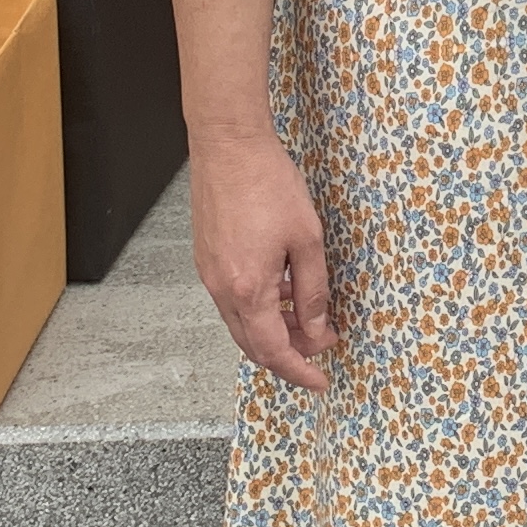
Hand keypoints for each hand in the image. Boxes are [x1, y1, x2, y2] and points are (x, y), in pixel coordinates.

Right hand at [189, 126, 337, 388]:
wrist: (228, 146)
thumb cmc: (267, 183)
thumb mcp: (306, 239)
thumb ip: (312, 290)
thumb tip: (317, 329)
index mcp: (247, 289)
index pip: (274, 351)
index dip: (300, 371)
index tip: (320, 380)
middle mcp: (221, 289)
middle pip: (253, 344)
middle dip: (288, 354)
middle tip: (320, 346)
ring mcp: (209, 274)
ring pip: (241, 323)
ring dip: (272, 330)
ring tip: (307, 318)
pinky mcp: (206, 258)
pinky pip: (232, 300)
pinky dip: (258, 307)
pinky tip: (282, 290)